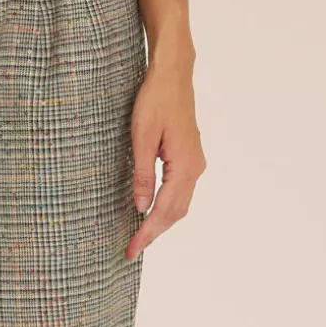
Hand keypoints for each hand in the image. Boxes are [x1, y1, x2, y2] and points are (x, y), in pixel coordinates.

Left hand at [126, 57, 205, 260]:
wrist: (173, 75)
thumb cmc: (155, 100)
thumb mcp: (142, 138)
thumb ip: (142, 175)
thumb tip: (141, 207)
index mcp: (184, 165)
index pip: (164, 209)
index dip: (147, 232)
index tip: (132, 249)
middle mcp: (195, 168)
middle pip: (175, 212)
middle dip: (153, 233)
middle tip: (130, 251)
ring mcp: (195, 163)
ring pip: (179, 204)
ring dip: (160, 223)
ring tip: (140, 238)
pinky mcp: (190, 158)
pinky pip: (179, 192)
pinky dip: (166, 208)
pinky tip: (152, 213)